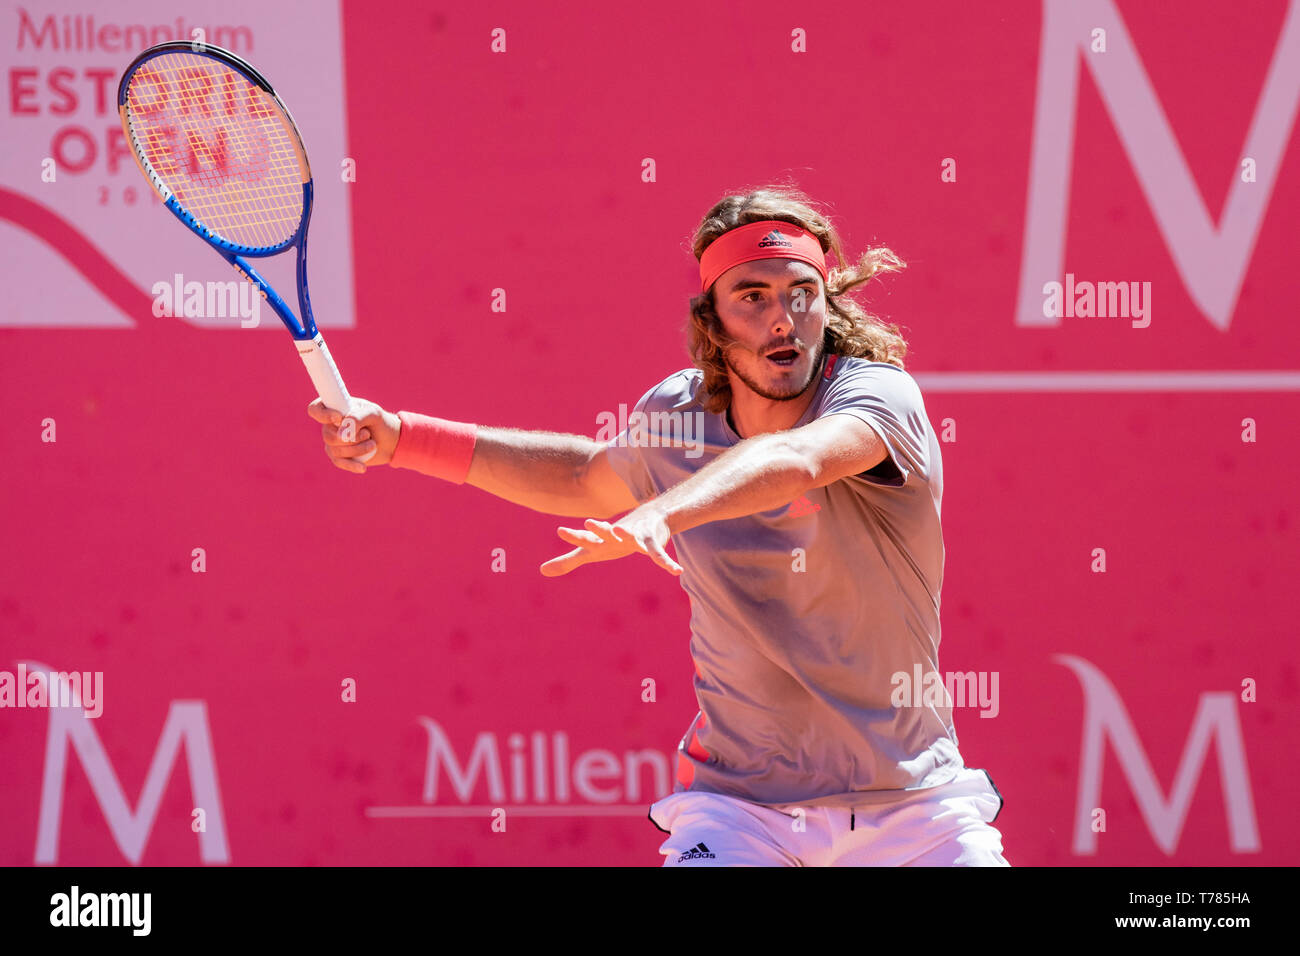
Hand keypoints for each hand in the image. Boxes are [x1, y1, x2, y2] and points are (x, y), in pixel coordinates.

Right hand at [307, 397, 401, 473]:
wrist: (390, 440)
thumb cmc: (380, 422)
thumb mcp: (373, 413)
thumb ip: (358, 417)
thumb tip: (341, 434)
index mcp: (334, 408)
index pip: (315, 409)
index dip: (323, 415)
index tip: (339, 418)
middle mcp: (329, 425)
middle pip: (329, 436)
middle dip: (352, 438)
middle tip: (367, 434)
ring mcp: (333, 441)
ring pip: (336, 450)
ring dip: (357, 449)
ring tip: (373, 444)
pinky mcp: (339, 456)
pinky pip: (339, 462)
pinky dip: (352, 465)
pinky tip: (363, 467)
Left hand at [540, 505, 682, 576]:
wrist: (647, 519)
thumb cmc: (613, 539)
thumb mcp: (591, 552)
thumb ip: (568, 562)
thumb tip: (541, 571)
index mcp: (600, 540)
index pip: (584, 538)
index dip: (574, 535)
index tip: (561, 531)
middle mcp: (616, 535)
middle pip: (606, 532)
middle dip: (599, 528)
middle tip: (589, 523)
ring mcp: (635, 537)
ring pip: (631, 537)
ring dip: (627, 535)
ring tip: (622, 532)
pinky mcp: (653, 543)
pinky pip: (659, 555)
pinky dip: (667, 563)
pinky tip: (676, 571)